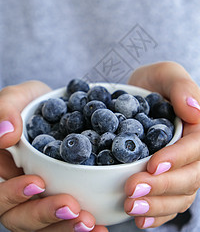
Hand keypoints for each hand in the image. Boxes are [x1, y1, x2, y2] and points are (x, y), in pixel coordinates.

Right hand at [0, 81, 107, 231]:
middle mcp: (17, 187)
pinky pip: (67, 220)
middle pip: (18, 216)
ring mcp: (40, 196)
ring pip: (43, 226)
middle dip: (43, 215)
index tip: (38, 183)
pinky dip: (82, 228)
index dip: (14, 193)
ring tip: (89, 222)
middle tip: (71, 208)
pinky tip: (99, 227)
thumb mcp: (17, 97)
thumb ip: (6, 109)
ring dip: (65, 228)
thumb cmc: (32, 103)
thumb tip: (6, 132)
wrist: (61, 108)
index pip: (0, 191)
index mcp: (2, 168)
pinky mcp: (62, 197)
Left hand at [125, 62, 199, 228]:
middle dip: (162, 186)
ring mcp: (182, 167)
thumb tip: (195, 111)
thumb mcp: (165, 73)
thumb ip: (181, 86)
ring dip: (157, 205)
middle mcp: (194, 151)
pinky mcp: (167, 178)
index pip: (196, 147)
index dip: (177, 158)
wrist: (137, 96)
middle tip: (132, 191)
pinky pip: (170, 202)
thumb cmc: (153, 83)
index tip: (152, 165)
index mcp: (198, 127)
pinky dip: (157, 214)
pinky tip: (139, 219)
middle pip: (190, 177)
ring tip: (131, 207)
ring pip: (181, 195)